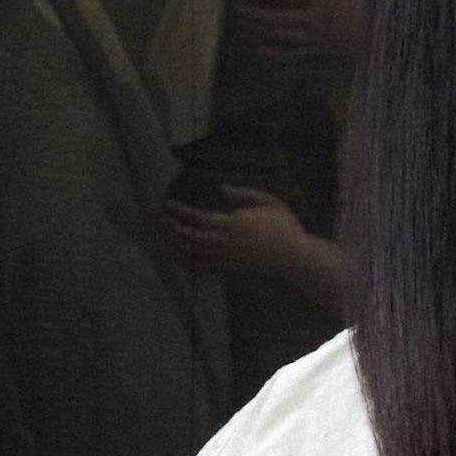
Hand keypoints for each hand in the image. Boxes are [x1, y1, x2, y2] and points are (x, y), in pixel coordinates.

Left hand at [160, 181, 328, 289]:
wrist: (294, 257)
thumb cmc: (284, 225)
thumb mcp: (268, 201)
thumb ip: (243, 194)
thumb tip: (222, 188)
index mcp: (235, 224)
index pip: (200, 219)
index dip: (181, 212)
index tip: (168, 204)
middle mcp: (227, 242)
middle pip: (192, 238)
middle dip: (173, 229)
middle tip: (161, 219)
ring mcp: (228, 257)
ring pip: (195, 254)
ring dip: (176, 245)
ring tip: (164, 236)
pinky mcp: (231, 267)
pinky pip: (204, 267)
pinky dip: (188, 263)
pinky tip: (178, 258)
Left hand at [230, 0, 368, 71]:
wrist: (376, 36)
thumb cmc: (358, 6)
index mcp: (317, 1)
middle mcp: (311, 21)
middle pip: (276, 19)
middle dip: (254, 15)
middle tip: (236, 9)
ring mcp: (312, 40)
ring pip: (280, 38)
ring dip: (258, 34)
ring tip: (241, 28)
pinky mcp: (315, 53)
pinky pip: (291, 56)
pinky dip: (273, 55)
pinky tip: (259, 52)